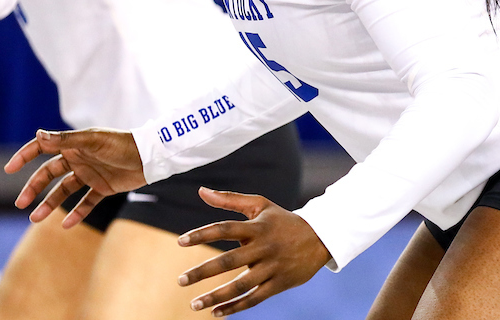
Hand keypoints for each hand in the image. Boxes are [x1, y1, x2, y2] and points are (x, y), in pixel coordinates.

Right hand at [5, 128, 145, 226]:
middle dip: (33, 188)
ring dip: (49, 204)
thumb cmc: (121, 144)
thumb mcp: (91, 141)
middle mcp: (79, 158)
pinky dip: (77, 213)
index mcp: (73, 144)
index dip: (25, 156)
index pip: (43, 148)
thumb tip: (38, 134)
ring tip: (35, 219)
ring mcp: (90, 174)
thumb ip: (64, 140)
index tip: (9, 169)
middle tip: (20, 203)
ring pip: (64, 191)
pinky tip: (66, 225)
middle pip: (49, 174)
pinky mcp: (103, 188)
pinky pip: (86, 203)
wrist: (150, 157)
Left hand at [177, 188, 329, 316]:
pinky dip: (235, 307)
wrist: (319, 238)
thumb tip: (201, 191)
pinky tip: (216, 313)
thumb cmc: (282, 220)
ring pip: (241, 285)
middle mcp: (263, 247)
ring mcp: (272, 267)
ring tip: (194, 304)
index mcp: (257, 227)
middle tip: (181, 280)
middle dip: (203, 271)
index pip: (225, 228)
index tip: (180, 241)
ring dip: (216, 296)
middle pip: (229, 261)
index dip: (202, 234)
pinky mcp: (279, 284)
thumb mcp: (260, 205)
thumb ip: (230, 199)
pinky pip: (255, 298)